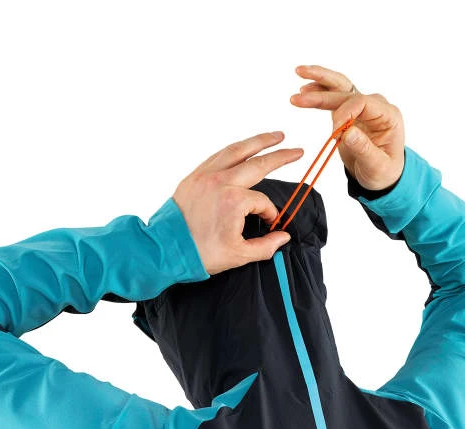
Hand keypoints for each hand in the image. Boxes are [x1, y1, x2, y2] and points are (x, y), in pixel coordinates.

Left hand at [172, 132, 302, 274]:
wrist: (166, 250)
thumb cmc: (200, 253)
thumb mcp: (238, 256)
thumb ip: (266, 246)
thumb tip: (282, 237)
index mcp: (233, 201)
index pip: (262, 202)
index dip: (269, 214)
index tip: (268, 224)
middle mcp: (220, 182)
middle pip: (258, 163)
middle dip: (280, 156)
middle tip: (297, 151)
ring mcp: (205, 176)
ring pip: (236, 151)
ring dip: (258, 141)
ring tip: (275, 136)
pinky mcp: (194, 177)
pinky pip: (218, 156)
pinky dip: (234, 150)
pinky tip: (243, 148)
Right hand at [290, 65, 404, 190]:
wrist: (383, 174)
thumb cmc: (384, 171)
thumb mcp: (377, 165)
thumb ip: (364, 148)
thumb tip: (347, 132)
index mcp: (387, 115)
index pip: (362, 102)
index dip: (344, 114)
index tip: (334, 133)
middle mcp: (375, 106)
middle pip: (346, 90)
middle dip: (321, 91)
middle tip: (300, 95)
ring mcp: (362, 107)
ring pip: (338, 88)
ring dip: (318, 82)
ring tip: (299, 74)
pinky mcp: (349, 112)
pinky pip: (334, 96)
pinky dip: (319, 91)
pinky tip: (305, 89)